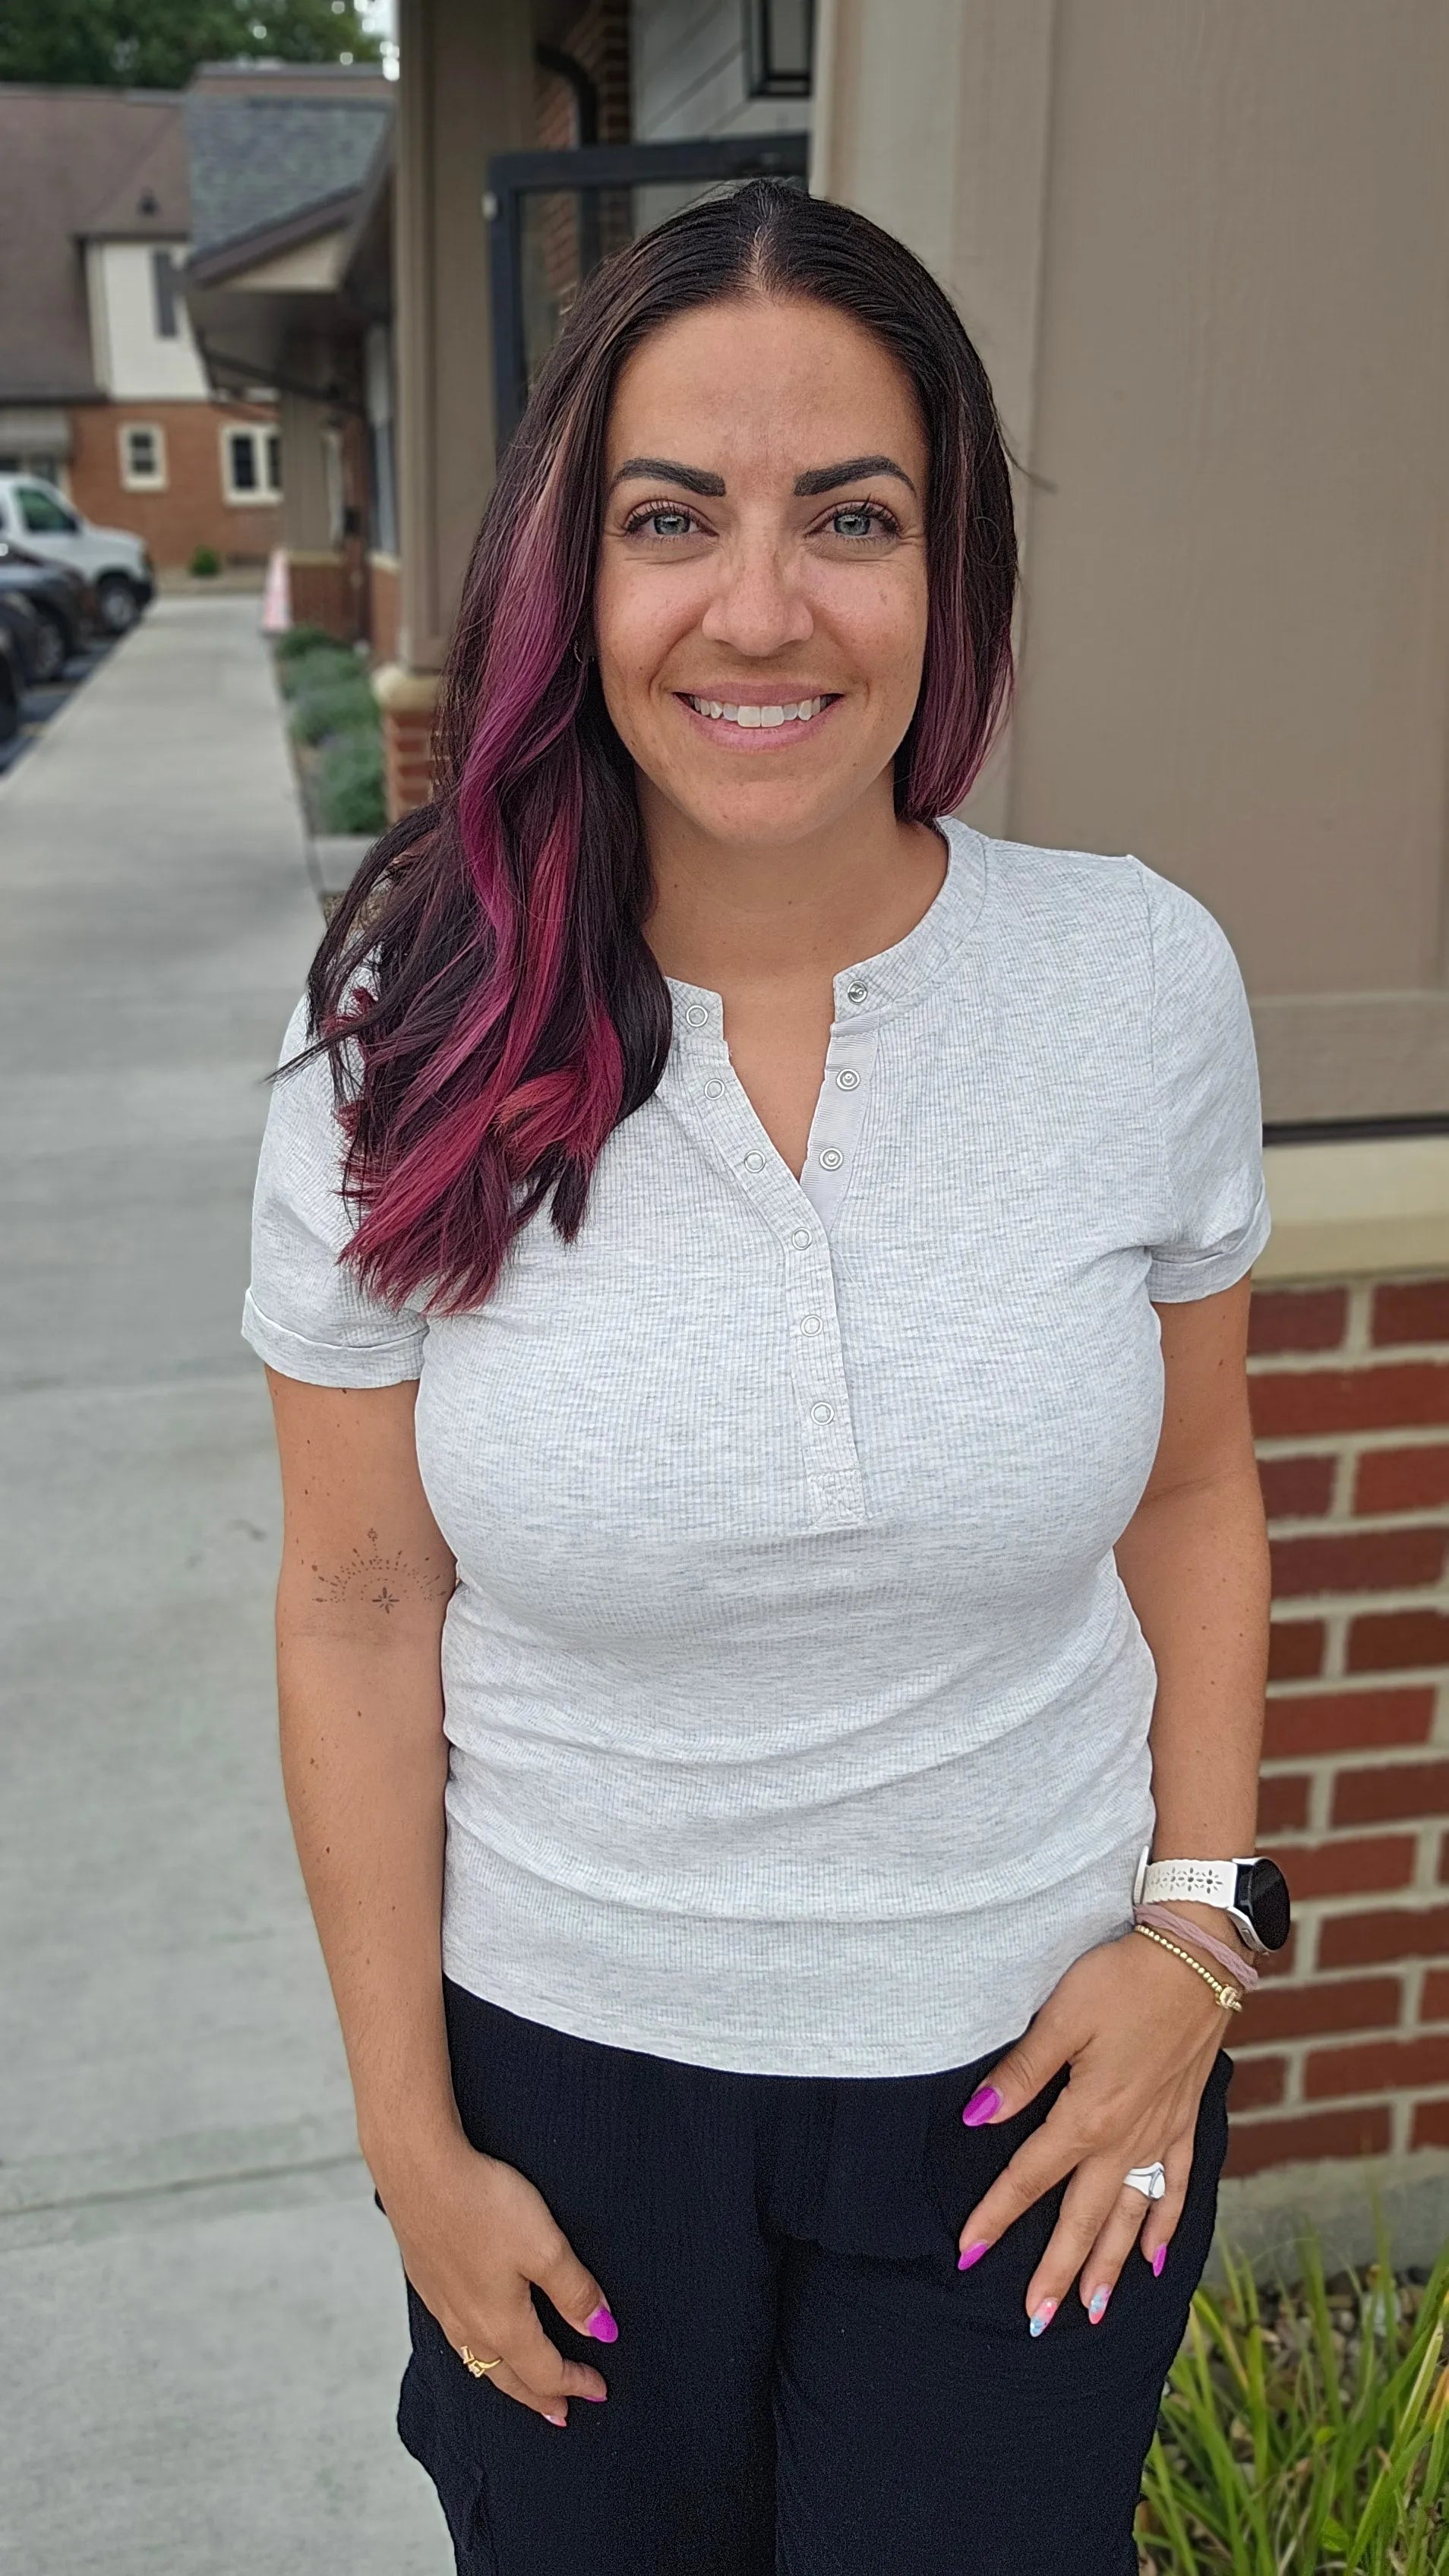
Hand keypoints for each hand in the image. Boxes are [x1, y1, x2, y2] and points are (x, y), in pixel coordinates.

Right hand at [374, 2131, 616, 2424]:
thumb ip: (574, 2291)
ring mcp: (442, 2304)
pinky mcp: (426, 2280)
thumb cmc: (483, 2203)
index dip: (576, 2382)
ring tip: (522, 2386)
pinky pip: (457, 2338)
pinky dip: (479, 2355)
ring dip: (507, 2381)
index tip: (600, 2390)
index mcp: (501, 2323)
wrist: (417, 2169)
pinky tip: (477, 2339)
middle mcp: (467, 2324)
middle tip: (562, 2413)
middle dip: (540, 2397)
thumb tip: (602, 2333)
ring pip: (480, 2361)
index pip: (545, 2370)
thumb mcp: (545, 2246)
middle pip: (509, 2379)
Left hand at [955, 1929, 1226, 2332]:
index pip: (1031, 2176)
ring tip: (1092, 2311)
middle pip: (1084, 2218)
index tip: (968, 2252)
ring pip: (1131, 2217)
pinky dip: (1165, 2228)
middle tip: (1036, 2321)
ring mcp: (1161, 2134)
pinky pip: (1177, 2188)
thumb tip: (977, 2118)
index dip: (996, 2216)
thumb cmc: (1123, 1980)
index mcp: (1089, 2115)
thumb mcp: (1062, 2019)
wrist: (1196, 1958)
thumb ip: (1021, 2075)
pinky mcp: (1186, 2120)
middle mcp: (1127, 2138)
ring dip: (1109, 2266)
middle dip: (1058, 2271)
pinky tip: (1154, 2261)